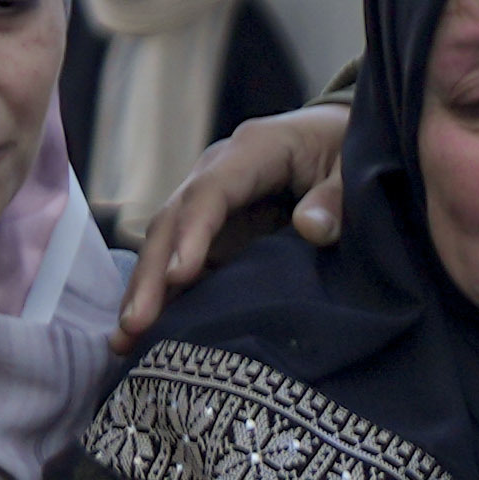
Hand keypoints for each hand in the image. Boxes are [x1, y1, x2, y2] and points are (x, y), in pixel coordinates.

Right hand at [110, 102, 350, 340]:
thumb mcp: (352, 167)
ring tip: (126, 341)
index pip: (210, 192)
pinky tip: (145, 336)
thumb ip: (336, 196)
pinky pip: (180, 263)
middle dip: (152, 274)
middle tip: (136, 324)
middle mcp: (217, 173)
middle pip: (173, 220)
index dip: (192, 233)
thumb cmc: (345, 150)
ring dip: (146, 291)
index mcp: (252, 150)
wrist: (335, 138)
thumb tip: (313, 227)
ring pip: (166, 245)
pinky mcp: (212, 232)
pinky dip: (164, 297)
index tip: (179, 277)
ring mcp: (208, 204)